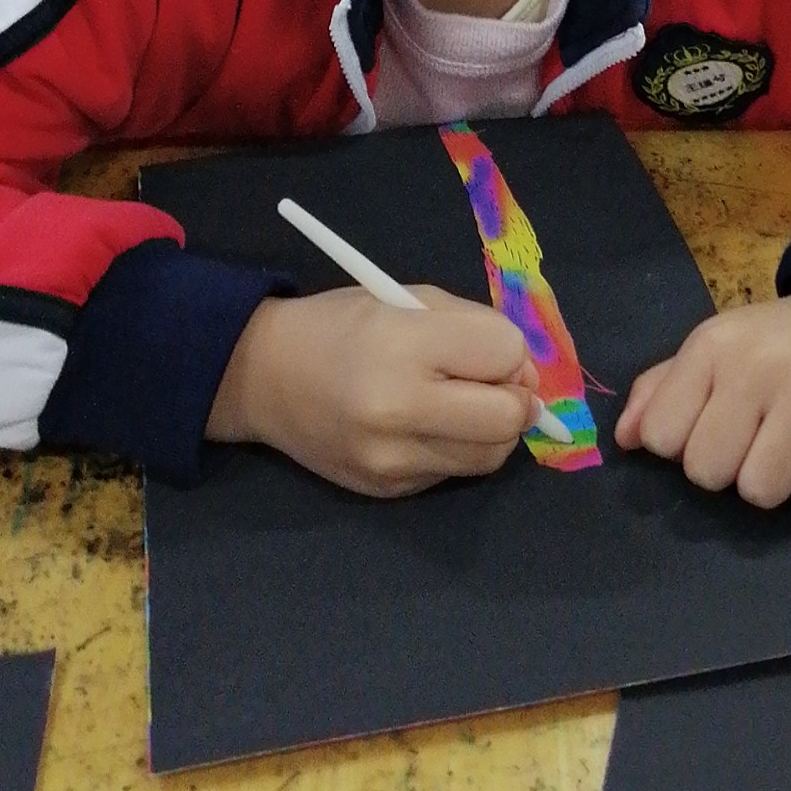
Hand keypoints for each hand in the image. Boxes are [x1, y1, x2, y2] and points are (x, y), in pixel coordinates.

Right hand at [207, 285, 539, 496]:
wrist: (264, 376)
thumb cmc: (342, 326)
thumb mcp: (407, 299)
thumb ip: (474, 328)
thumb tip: (526, 372)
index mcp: (402, 346)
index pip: (504, 354)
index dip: (510, 350)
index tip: (490, 346)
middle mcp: (398, 410)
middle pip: (508, 418)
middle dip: (517, 397)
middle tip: (495, 382)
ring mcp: (392, 460)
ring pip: (491, 456)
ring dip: (493, 429)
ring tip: (461, 402)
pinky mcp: (388, 491)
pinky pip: (454, 472)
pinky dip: (456, 448)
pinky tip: (424, 425)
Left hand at [614, 266, 790, 508]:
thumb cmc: (769, 346)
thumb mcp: (709, 352)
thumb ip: (659, 393)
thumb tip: (624, 441)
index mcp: (711, 346)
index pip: (662, 437)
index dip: (679, 446)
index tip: (705, 427)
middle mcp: (758, 365)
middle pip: (708, 472)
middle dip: (725, 468)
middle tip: (749, 440)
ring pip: (761, 491)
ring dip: (770, 481)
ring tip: (784, 446)